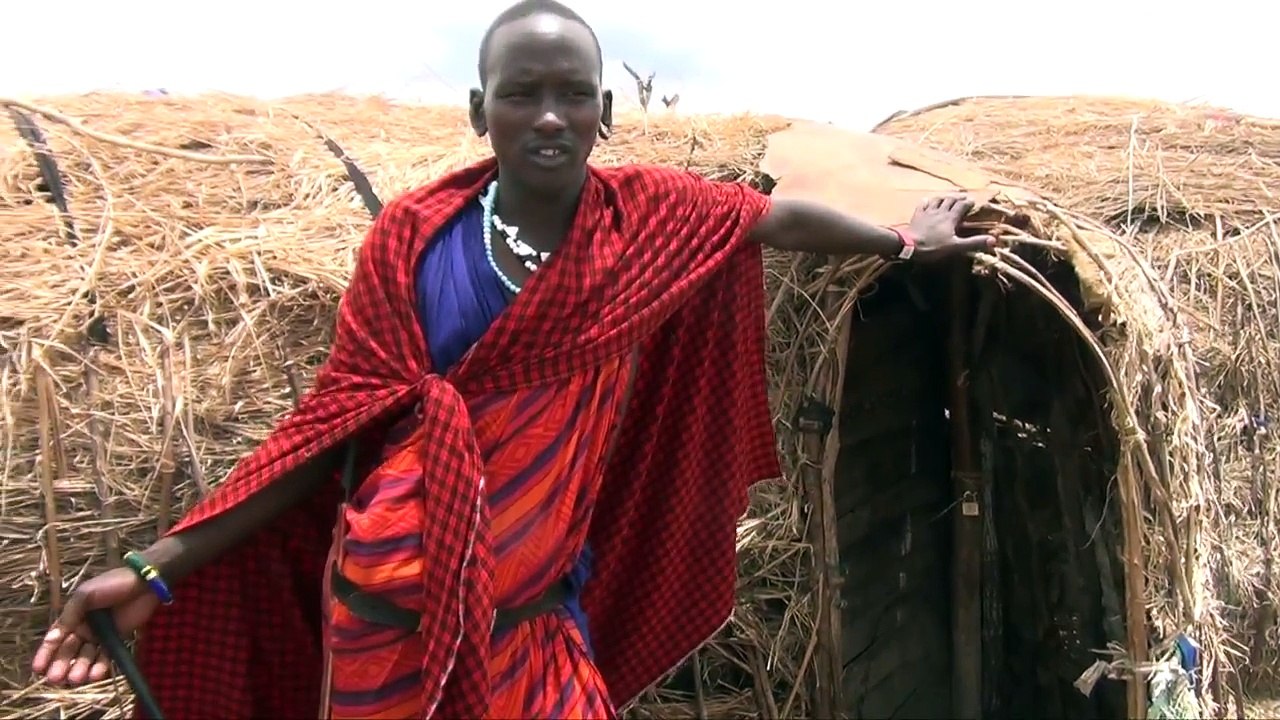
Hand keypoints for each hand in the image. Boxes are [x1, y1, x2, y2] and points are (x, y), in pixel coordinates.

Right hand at [31, 567, 160, 685]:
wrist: (144, 583)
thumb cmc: (112, 584)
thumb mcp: (85, 595)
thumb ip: (70, 615)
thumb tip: (53, 637)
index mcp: (74, 615)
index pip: (56, 637)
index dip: (46, 653)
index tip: (38, 669)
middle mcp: (85, 626)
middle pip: (70, 649)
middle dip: (62, 664)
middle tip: (56, 679)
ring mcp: (101, 634)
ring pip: (86, 655)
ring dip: (80, 668)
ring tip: (76, 679)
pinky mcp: (117, 638)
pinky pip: (105, 655)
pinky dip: (100, 666)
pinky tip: (95, 675)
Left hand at [906, 194, 994, 261]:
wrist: (908, 245)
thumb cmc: (933, 246)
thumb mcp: (955, 246)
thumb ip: (973, 243)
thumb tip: (993, 239)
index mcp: (951, 217)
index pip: (962, 206)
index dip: (969, 203)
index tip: (974, 201)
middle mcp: (940, 211)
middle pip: (951, 200)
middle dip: (958, 198)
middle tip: (964, 196)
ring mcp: (928, 212)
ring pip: (938, 200)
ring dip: (944, 197)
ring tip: (948, 197)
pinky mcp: (917, 215)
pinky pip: (923, 205)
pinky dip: (927, 201)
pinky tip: (927, 200)